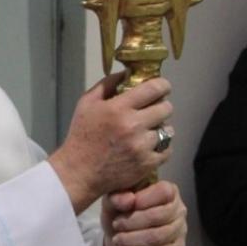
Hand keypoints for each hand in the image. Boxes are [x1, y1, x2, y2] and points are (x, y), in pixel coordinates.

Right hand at [49, 73, 172, 212]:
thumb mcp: (86, 103)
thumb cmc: (81, 136)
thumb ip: (107, 84)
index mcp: (118, 108)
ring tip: (149, 130)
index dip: (162, 85)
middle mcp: (133, 125)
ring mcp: (142, 146)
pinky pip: (167, 149)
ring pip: (168, 130)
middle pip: (166, 108)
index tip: (162, 87)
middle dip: (161, 106)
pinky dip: (161, 147)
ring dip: (161, 128)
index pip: (154, 89)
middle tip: (153, 110)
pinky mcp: (147, 164)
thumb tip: (127, 73)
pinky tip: (150, 145)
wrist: (78, 172)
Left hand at [101, 180, 186, 245]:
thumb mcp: (112, 201)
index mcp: (168, 190)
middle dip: (132, 223)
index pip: (163, 192)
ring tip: (117, 240)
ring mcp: (180, 230)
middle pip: (158, 216)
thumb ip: (117, 197)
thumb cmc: (120, 213)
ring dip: (132, 240)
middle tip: (116, 225)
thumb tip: (129, 200)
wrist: (120, 238)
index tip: (123, 208)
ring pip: (158, 236)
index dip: (143, 200)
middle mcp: (179, 209)